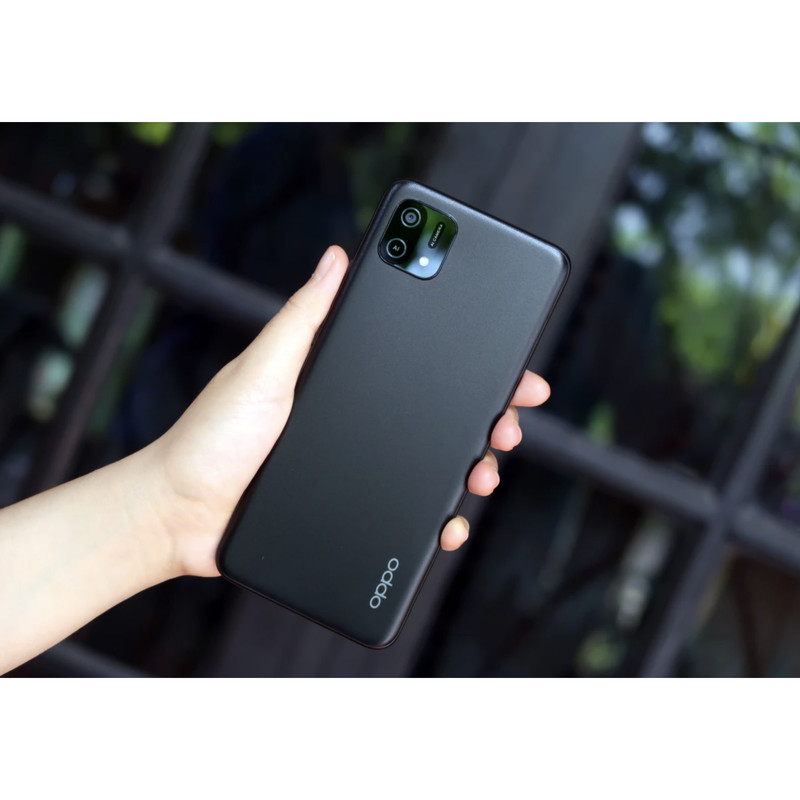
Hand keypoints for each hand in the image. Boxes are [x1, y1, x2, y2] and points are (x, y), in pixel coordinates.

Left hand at [153, 245, 550, 575]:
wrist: (180, 516)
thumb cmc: (211, 438)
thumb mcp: (262, 368)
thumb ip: (304, 318)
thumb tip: (337, 258)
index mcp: (343, 384)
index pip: (419, 367)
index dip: (470, 367)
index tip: (510, 370)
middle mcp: (358, 424)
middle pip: (438, 419)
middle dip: (486, 421)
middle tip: (507, 427)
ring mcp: (358, 469)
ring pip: (431, 469)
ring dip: (471, 471)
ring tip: (482, 477)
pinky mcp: (352, 509)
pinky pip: (406, 515)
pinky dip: (437, 520)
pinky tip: (450, 523)